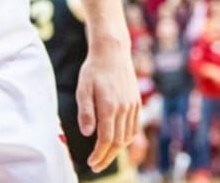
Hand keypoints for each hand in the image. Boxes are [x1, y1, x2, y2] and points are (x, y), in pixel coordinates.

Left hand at [76, 38, 140, 172]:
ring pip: (128, 136)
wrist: (113, 52)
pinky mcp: (136, 101)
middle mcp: (124, 107)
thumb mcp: (83, 89)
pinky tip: (118, 142)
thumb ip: (85, 112)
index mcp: (110, 106)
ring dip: (117, 150)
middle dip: (107, 157)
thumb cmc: (94, 70)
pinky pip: (135, 126)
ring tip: (105, 156)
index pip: (106, 139)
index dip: (99, 154)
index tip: (91, 163)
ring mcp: (132, 105)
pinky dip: (127, 138)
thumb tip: (87, 134)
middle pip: (118, 141)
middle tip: (96, 166)